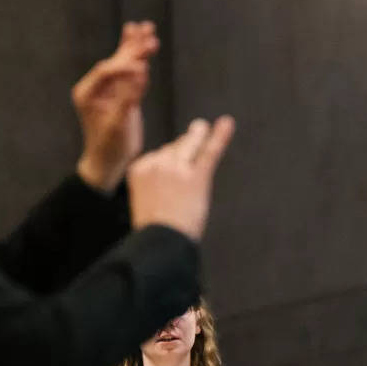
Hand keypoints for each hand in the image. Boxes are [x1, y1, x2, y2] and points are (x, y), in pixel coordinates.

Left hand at [73, 22, 159, 190]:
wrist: (108, 163)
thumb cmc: (111, 147)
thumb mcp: (119, 124)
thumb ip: (128, 96)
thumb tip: (140, 72)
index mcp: (86, 93)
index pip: (106, 72)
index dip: (124, 66)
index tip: (144, 67)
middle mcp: (94, 87)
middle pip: (115, 61)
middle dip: (133, 48)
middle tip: (150, 34)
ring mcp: (107, 89)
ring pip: (122, 62)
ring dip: (134, 45)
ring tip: (146, 27)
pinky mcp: (118, 92)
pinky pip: (127, 69)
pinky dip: (134, 55)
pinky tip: (137, 36)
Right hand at [127, 117, 236, 240]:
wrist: (161, 241)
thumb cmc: (154, 231)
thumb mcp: (144, 203)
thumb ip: (153, 186)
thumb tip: (167, 181)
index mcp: (139, 170)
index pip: (157, 154)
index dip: (168, 158)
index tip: (173, 161)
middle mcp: (157, 163)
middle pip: (174, 147)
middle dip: (183, 146)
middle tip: (194, 133)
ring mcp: (178, 168)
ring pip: (190, 144)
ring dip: (198, 134)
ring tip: (203, 127)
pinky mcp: (197, 176)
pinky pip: (210, 151)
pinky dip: (220, 136)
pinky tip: (227, 124)